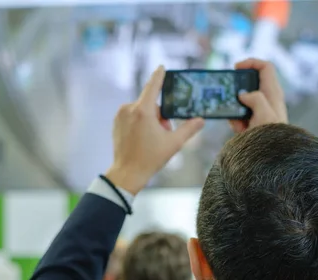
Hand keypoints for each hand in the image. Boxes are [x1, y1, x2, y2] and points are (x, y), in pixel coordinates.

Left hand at [105, 66, 204, 194]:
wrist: (127, 173)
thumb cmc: (150, 158)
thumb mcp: (174, 143)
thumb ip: (189, 128)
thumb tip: (201, 120)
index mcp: (142, 111)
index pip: (153, 86)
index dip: (159, 75)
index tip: (162, 67)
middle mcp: (129, 109)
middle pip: (150, 104)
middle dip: (159, 115)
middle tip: (164, 132)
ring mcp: (120, 115)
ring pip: (141, 110)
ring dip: (150, 120)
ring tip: (153, 138)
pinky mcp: (116, 122)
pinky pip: (132, 116)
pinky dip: (140, 123)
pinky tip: (143, 138)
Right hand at [229, 59, 288, 133]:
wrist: (272, 156)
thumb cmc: (272, 135)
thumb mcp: (265, 113)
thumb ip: (255, 98)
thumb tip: (243, 95)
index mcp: (273, 92)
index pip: (265, 67)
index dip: (251, 62)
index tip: (236, 67)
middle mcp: (267, 99)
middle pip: (250, 84)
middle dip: (237, 90)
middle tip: (229, 95)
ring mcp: (259, 111)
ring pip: (242, 102)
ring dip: (235, 110)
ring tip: (238, 122)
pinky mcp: (253, 122)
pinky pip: (239, 116)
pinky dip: (236, 122)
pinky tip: (240, 130)